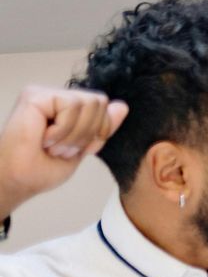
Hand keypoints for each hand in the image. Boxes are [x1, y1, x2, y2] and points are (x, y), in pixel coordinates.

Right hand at [0, 86, 127, 217]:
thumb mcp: (83, 148)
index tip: (77, 151)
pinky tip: (44, 138)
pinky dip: (64, 129)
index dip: (99, 133)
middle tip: (62, 149)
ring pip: (89, 103)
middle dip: (88, 133)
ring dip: (75, 134)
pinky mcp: (35, 95)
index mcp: (68, 109)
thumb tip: (122, 105)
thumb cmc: (40, 169)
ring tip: (52, 146)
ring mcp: (45, 94)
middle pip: (100, 102)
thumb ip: (102, 127)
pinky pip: (72, 105)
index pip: (105, 107)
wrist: (17, 181)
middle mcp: (56, 97)